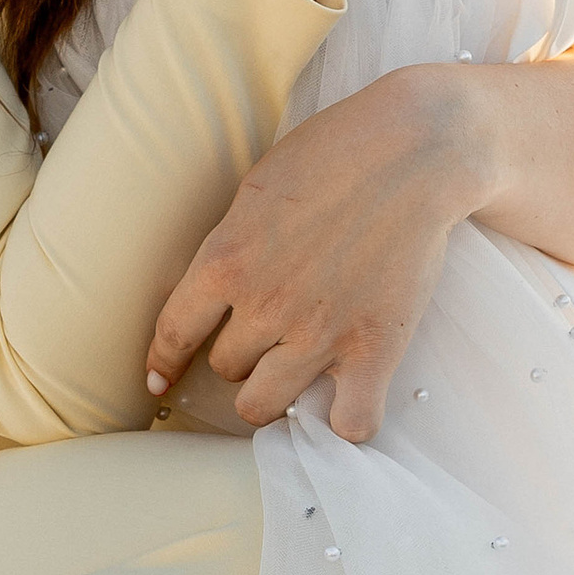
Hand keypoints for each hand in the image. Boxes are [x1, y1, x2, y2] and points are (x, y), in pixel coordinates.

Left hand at [146, 69, 482, 439]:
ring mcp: (318, 333)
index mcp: (225, 260)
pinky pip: (349, 424)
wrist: (414, 150)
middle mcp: (263, 306)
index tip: (159, 378)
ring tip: (294, 371)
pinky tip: (345, 401)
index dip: (164, 360)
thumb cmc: (336, 153)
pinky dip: (344, 421)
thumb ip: (232, 244)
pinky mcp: (373, 349)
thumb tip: (217, 286)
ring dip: (275, 389)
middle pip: (226, 368)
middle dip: (241, 355)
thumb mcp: (256, 190)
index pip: (174, 332)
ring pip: (264, 404)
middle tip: (267, 337)